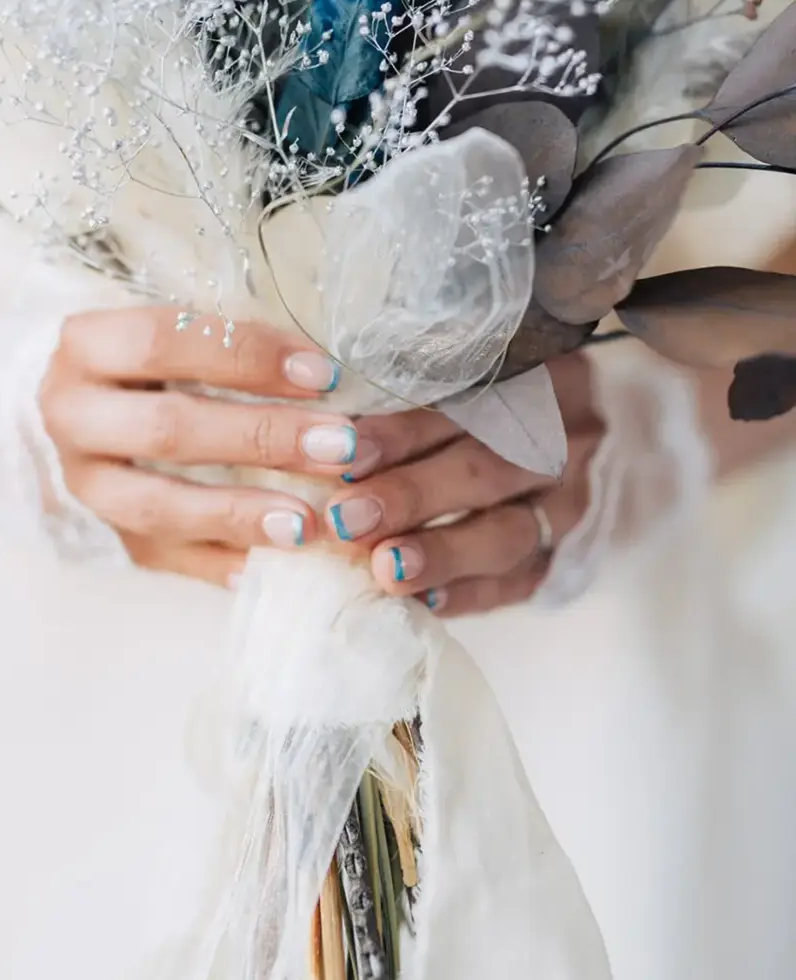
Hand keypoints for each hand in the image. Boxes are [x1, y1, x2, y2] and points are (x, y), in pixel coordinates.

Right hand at [40, 307, 355, 584]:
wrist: (99, 408)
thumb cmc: (165, 359)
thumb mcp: (187, 331)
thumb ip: (239, 342)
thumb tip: (328, 372)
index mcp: (88, 347)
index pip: (163, 343)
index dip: (246, 357)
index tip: (324, 375)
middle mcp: (71, 416)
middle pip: (166, 429)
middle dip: (261, 438)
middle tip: (339, 448)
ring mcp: (87, 484)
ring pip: (157, 506)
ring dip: (239, 514)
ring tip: (308, 522)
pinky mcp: (113, 536)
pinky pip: (169, 558)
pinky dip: (226, 563)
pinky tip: (278, 564)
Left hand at [322, 354, 603, 616]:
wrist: (639, 434)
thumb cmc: (542, 400)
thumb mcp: (507, 376)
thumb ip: (439, 398)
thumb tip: (340, 432)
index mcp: (543, 386)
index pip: (464, 409)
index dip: (402, 432)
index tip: (344, 451)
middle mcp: (564, 443)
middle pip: (484, 471)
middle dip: (410, 496)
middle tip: (348, 518)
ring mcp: (573, 506)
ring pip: (507, 534)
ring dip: (442, 554)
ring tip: (387, 570)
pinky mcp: (574, 555)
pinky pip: (523, 581)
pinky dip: (473, 594)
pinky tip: (427, 604)